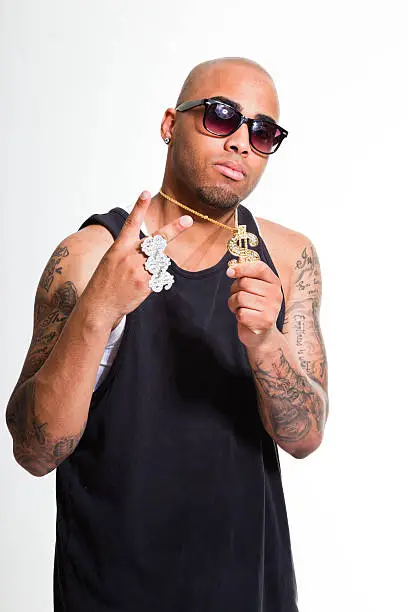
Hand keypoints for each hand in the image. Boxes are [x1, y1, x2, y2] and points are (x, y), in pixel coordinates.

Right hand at [82, 190, 192, 326]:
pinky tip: (139, 287)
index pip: (130, 223)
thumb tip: (155, 251)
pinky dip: (154, 280)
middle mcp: (129, 256)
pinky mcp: (145, 283)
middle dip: (174, 229)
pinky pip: (158, 276)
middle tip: (188, 220)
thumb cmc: (104, 283)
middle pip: (157, 240)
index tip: (146, 192)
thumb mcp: (111, 261)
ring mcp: (138, 270)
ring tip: (136, 278)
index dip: (139, 207)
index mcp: (119, 247)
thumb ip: (131, 252)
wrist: (98, 306)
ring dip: (155, 267)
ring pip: (159, 261)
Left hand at [226, 261, 282, 348]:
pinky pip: (241, 312)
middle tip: (237, 297)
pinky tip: (243, 317)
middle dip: (234, 290)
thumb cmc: (254, 308)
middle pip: (245, 282)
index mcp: (274, 282)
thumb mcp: (254, 290)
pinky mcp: (265, 321)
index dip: (242, 267)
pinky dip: (237, 315)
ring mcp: (272, 308)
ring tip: (239, 308)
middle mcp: (276, 294)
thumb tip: (232, 269)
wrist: (262, 335)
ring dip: (234, 303)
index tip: (230, 272)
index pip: (259, 268)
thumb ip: (247, 277)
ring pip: (241, 297)